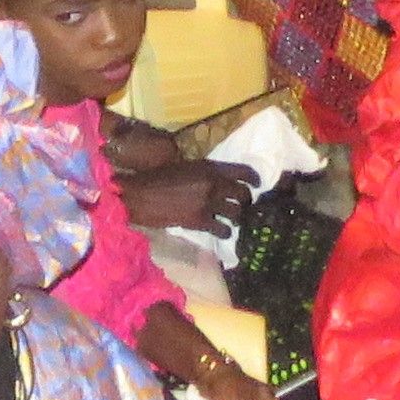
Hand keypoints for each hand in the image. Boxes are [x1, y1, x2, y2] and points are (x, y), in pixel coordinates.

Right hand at [119, 155, 257, 233]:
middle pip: (242, 194)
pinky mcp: (199, 222)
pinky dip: (225, 232)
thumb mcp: (185, 166)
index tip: (258, 184)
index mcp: (210, 167)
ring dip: (237, 218)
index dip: (254, 178)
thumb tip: (218, 180)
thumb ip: (204, 172)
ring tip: (235, 221)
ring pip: (236, 213)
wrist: (141, 195)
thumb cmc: (158, 177)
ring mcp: (207, 203)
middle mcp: (213, 184)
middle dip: (246, 201)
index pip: (242, 171)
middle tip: (245, 205)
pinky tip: (224, 233)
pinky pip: (222, 230)